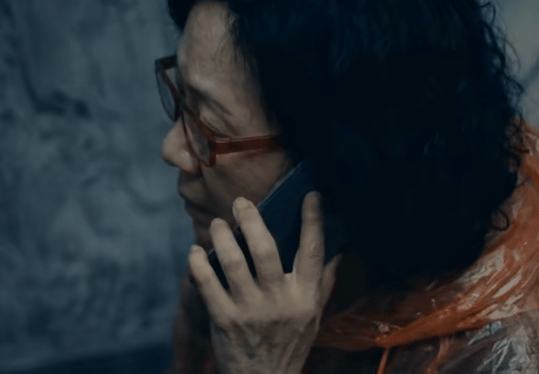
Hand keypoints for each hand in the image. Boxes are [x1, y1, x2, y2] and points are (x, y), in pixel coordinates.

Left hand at [188, 192, 341, 373]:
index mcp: (305, 297)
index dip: (314, 220)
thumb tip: (341, 253)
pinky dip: (198, 263)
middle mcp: (279, 301)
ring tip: (217, 225)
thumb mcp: (314, 317)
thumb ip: (325, 284)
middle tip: (240, 203)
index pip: (313, 251)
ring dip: (222, 236)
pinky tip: (196, 251)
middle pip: (265, 249)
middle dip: (251, 219)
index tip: (312, 194)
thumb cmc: (290, 345)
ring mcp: (250, 311)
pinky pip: (206, 283)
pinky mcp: (224, 320)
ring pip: (232, 261)